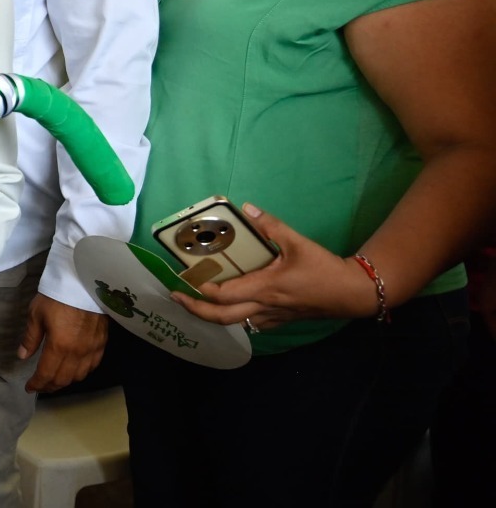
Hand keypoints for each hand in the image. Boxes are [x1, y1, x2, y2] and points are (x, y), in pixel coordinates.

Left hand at [19, 294, 107, 392]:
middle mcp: (77, 353)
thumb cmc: (57, 296)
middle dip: (50, 386)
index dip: (37, 384)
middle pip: (63, 379)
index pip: (46, 374)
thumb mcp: (36, 314)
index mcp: (59, 347)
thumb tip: (23, 356)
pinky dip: (82, 372)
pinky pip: (93, 366)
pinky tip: (75, 369)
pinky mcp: (102, 343)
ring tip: (55, 379)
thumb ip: (31, 338)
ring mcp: (92, 349)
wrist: (84, 282)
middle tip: (41, 386)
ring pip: (79, 376)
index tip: (29, 388)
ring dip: (66, 381)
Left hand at [169, 203, 377, 330]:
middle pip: (222, 318)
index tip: (183, 278)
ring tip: (197, 300)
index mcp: (264, 288)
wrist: (353, 293)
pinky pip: (251, 322)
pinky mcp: (281, 320)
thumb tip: (248, 209)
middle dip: (196, 310)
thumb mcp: (298, 242)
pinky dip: (235, 315)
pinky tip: (229, 304)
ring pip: (236, 322)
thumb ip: (271, 226)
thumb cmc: (324, 269)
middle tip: (177, 297)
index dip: (201, 289)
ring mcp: (272, 317)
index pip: (223, 295)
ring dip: (213, 314)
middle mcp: (264, 307)